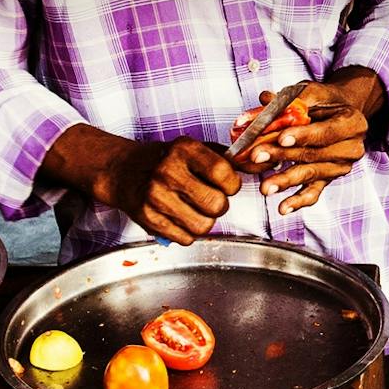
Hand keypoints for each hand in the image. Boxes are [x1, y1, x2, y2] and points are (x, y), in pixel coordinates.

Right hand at [42, 126, 240, 243]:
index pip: (225, 174)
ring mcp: (155, 196)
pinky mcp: (148, 218)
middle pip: (217, 205)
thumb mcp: (198, 151)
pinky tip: (179, 217)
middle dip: (220, 206)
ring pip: (203, 226)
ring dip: (205, 221)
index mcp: (184, 149)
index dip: (232, 184)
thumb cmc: (168, 161)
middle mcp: (167, 171)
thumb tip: (265, 164)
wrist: (123, 171)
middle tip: (209, 198)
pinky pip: (186, 239)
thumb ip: (232, 160)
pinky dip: (188, 232)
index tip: (225, 184)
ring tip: (194, 209)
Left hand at [238, 70, 383, 213]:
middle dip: (284, 156)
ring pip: (311, 174)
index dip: (304, 135)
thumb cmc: (325, 102)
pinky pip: (314, 192)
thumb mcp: (311, 93)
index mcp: (352, 123)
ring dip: (286, 180)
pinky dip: (298, 201)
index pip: (326, 132)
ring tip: (266, 187)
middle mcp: (351, 148)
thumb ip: (290, 99)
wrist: (340, 113)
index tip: (281, 137)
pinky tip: (283, 208)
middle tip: (258, 156)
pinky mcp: (329, 179)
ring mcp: (341, 166)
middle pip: (315, 155)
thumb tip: (264, 100)